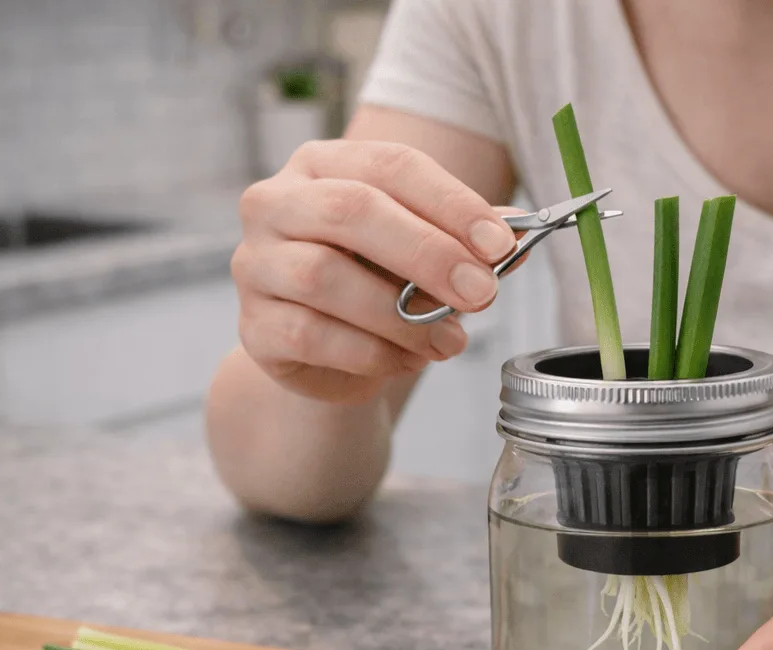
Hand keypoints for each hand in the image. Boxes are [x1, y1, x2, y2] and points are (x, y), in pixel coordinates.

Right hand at [231, 139, 516, 402]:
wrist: (327, 355)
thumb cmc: (375, 286)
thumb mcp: (424, 255)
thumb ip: (465, 242)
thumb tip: (517, 236)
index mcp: (322, 166)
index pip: (389, 165)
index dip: (450, 203)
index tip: (499, 244)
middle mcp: (275, 204)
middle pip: (351, 211)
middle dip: (427, 254)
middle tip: (481, 293)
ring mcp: (256, 265)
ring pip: (324, 278)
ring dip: (400, 316)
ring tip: (450, 341)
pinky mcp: (254, 327)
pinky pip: (311, 336)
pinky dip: (371, 352)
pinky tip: (405, 361)